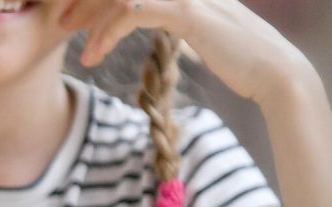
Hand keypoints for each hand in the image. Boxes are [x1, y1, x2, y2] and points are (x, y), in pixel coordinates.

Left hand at [60, 0, 314, 105]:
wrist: (272, 71)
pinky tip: (94, 56)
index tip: (75, 15)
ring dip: (92, 20)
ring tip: (79, 48)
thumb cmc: (235, 56)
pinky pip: (131, 10)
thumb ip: (168, 14)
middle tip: (63, 24)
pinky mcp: (186, 9)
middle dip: (86, 1)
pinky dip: (106, 34)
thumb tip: (140, 14)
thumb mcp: (194, 28)